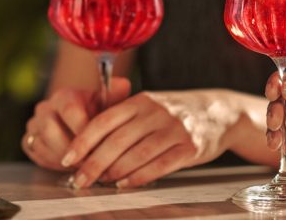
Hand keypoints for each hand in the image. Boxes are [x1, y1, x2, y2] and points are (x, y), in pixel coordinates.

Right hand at [23, 78, 130, 169]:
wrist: (79, 121)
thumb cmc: (96, 113)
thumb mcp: (108, 103)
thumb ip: (116, 94)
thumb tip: (123, 84)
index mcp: (63, 96)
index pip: (70, 111)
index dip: (84, 131)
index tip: (99, 146)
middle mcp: (45, 108)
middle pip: (51, 131)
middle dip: (71, 150)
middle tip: (89, 163)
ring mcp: (34, 125)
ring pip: (43, 144)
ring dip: (62, 159)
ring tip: (82, 167)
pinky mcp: (28, 140)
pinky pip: (36, 154)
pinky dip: (52, 163)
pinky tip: (69, 167)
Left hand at [62, 89, 241, 188]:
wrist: (219, 112)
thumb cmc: (175, 113)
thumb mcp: (148, 106)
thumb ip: (123, 121)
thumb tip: (87, 148)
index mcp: (140, 100)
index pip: (104, 120)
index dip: (83, 141)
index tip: (67, 158)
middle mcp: (156, 112)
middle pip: (117, 140)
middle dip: (94, 163)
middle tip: (79, 180)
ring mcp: (174, 129)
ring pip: (137, 154)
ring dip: (115, 172)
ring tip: (100, 183)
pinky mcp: (190, 147)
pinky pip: (160, 165)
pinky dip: (139, 176)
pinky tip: (125, 184)